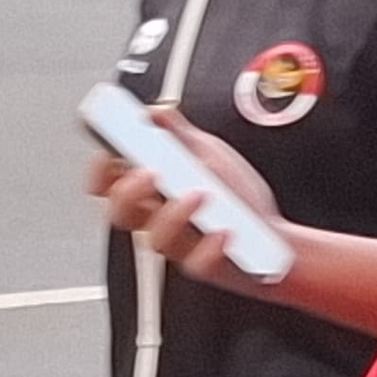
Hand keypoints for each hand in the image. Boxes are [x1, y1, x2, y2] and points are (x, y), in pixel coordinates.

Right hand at [87, 108, 286, 293]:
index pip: (110, 185)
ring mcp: (180, 244)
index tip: (110, 151)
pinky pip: (197, 263)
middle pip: (121, 213)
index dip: (101, 170)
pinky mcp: (205, 265)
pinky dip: (209, 247)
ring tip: (200, 192)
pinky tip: (224, 230)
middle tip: (149, 171)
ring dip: (173, 213)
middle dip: (128, 191)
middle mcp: (158, 219)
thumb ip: (179, 134)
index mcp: (152, 192)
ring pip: (156, 239)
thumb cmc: (237, 198)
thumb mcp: (208, 153)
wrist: (275, 236)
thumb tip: (155, 111)